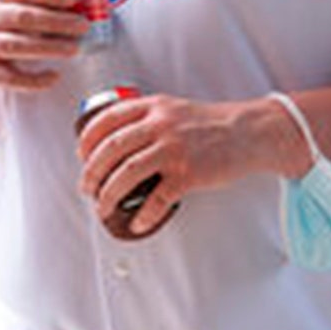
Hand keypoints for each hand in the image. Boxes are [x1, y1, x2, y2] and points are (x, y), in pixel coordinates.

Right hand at [0, 0, 88, 91]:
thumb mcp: (8, 1)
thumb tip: (77, 2)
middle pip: (23, 18)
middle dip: (57, 22)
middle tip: (82, 26)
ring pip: (18, 46)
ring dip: (49, 47)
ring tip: (74, 49)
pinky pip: (11, 78)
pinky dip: (34, 79)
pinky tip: (54, 76)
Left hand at [76, 94, 300, 236]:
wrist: (249, 132)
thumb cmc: (212, 123)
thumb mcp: (175, 108)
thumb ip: (148, 118)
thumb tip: (117, 139)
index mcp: (154, 107)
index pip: (107, 120)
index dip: (87, 140)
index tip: (81, 156)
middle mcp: (160, 126)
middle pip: (110, 149)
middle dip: (91, 172)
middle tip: (86, 187)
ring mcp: (173, 150)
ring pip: (126, 174)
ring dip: (107, 195)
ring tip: (102, 207)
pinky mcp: (188, 174)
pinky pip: (157, 199)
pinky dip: (143, 214)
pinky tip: (138, 222)